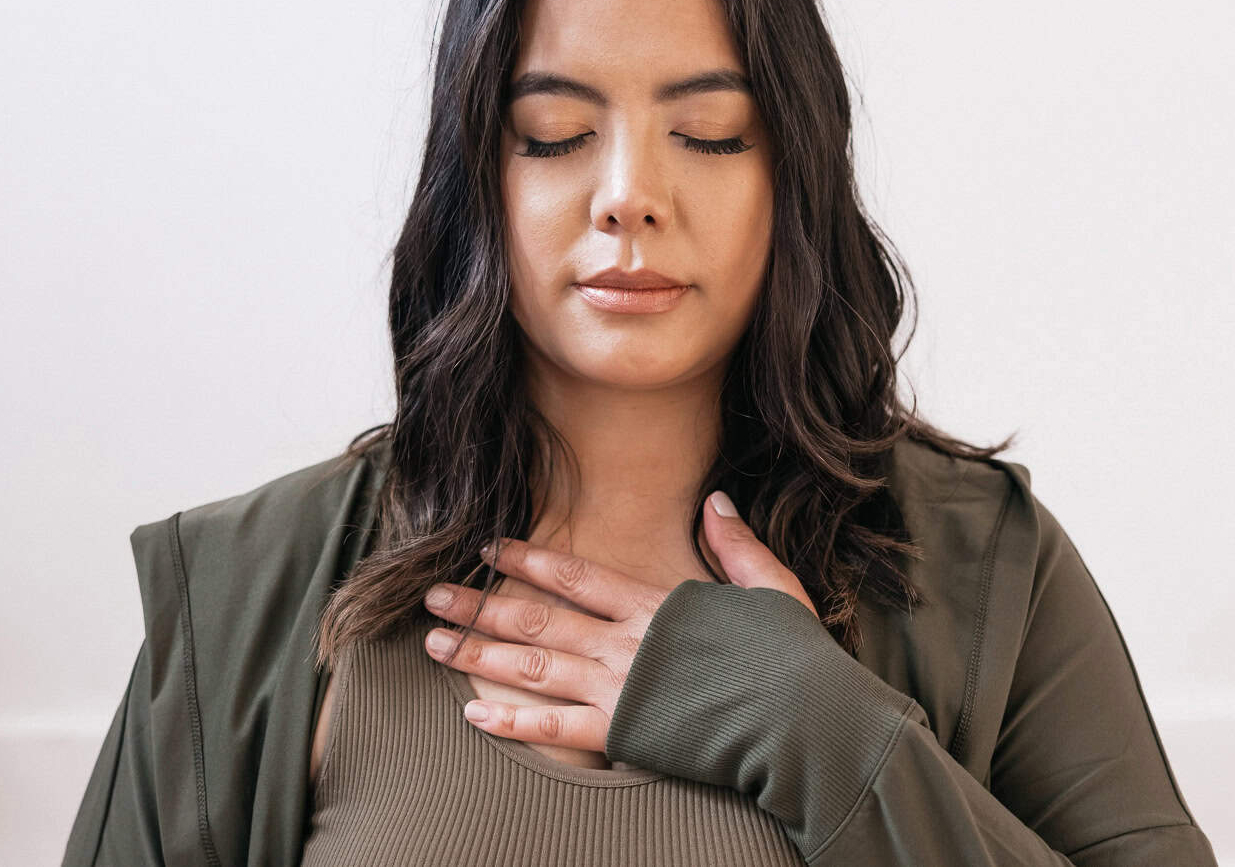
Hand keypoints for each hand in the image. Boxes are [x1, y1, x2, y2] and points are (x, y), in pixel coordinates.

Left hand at [422, 490, 817, 754]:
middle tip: (433, 596)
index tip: (490, 548)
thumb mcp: (771, 587)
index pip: (578, 574)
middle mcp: (627, 641)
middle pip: (538, 618)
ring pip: (532, 667)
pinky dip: (511, 722)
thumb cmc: (790, 658)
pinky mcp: (622, 733)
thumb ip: (735, 545)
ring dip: (479, 655)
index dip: (530, 560)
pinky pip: (555, 728)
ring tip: (434, 644)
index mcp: (656, 604)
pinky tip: (475, 715)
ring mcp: (620, 687)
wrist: (802, 720)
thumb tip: (714, 502)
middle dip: (480, 606)